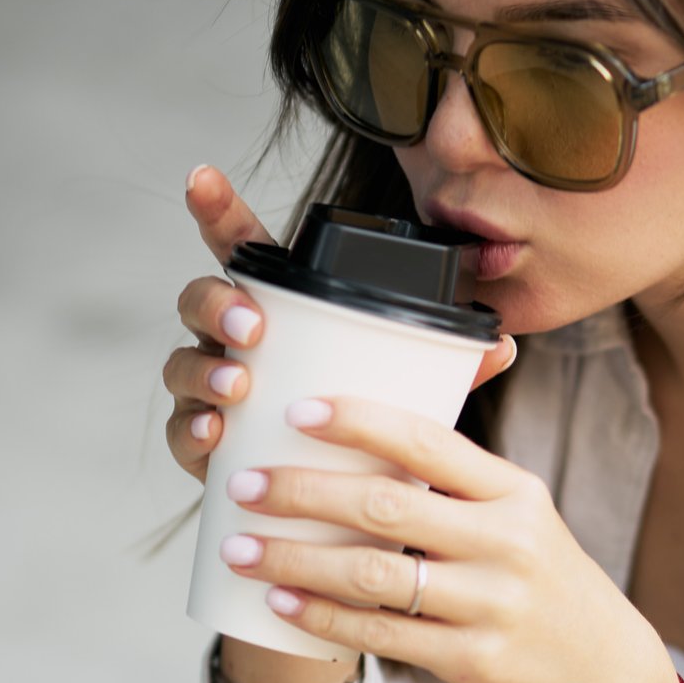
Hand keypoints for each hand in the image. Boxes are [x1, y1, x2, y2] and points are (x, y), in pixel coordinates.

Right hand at [159, 163, 515, 481]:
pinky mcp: (201, 443)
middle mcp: (233, 340)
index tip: (201, 174)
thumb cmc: (367, 427)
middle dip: (219, 303)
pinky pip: (181, 429)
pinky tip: (215, 433)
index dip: (217, 207)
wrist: (344, 508)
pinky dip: (194, 429)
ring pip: (184, 361)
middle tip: (253, 327)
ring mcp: (211, 388)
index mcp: (279, 309)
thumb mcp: (408, 388)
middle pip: (202, 298)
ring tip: (239, 384)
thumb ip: (446, 363)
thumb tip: (501, 345)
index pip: (242, 248)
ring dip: (206, 367)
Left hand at [163, 165, 518, 682]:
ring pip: (373, 573)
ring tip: (240, 547)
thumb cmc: (542, 581)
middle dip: (302, 491)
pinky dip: (323, 616)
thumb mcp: (522, 516)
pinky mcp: (474, 661)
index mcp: (514, 490)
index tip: (295, 410)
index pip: (428, 441)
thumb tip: (372, 421)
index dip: (357, 422)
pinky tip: (281, 602)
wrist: (606, 674)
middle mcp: (506, 542)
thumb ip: (459, 478)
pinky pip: (381, 634)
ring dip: (295, 558)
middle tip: (242, 483)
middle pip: (386, 505)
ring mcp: (491, 604)